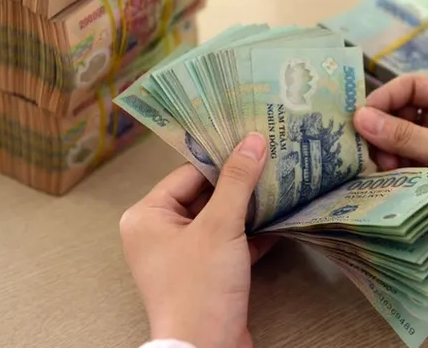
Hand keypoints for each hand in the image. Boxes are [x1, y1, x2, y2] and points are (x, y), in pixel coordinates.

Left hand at [120, 133, 276, 347]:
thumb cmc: (200, 287)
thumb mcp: (220, 226)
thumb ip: (237, 181)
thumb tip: (253, 140)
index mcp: (147, 217)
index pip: (188, 173)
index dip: (221, 158)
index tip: (252, 142)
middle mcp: (159, 233)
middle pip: (204, 195)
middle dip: (238, 183)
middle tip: (270, 159)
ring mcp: (182, 255)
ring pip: (218, 220)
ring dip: (247, 208)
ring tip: (279, 184)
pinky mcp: (204, 273)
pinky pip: (227, 243)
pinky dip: (250, 234)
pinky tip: (278, 220)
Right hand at [353, 74, 427, 279]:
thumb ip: (406, 137)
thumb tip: (359, 117)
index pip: (413, 87)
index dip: (385, 98)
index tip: (361, 119)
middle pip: (402, 115)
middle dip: (385, 131)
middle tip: (376, 155)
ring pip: (400, 145)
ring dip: (388, 156)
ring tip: (388, 173)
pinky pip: (406, 170)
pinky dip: (394, 176)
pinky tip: (387, 186)